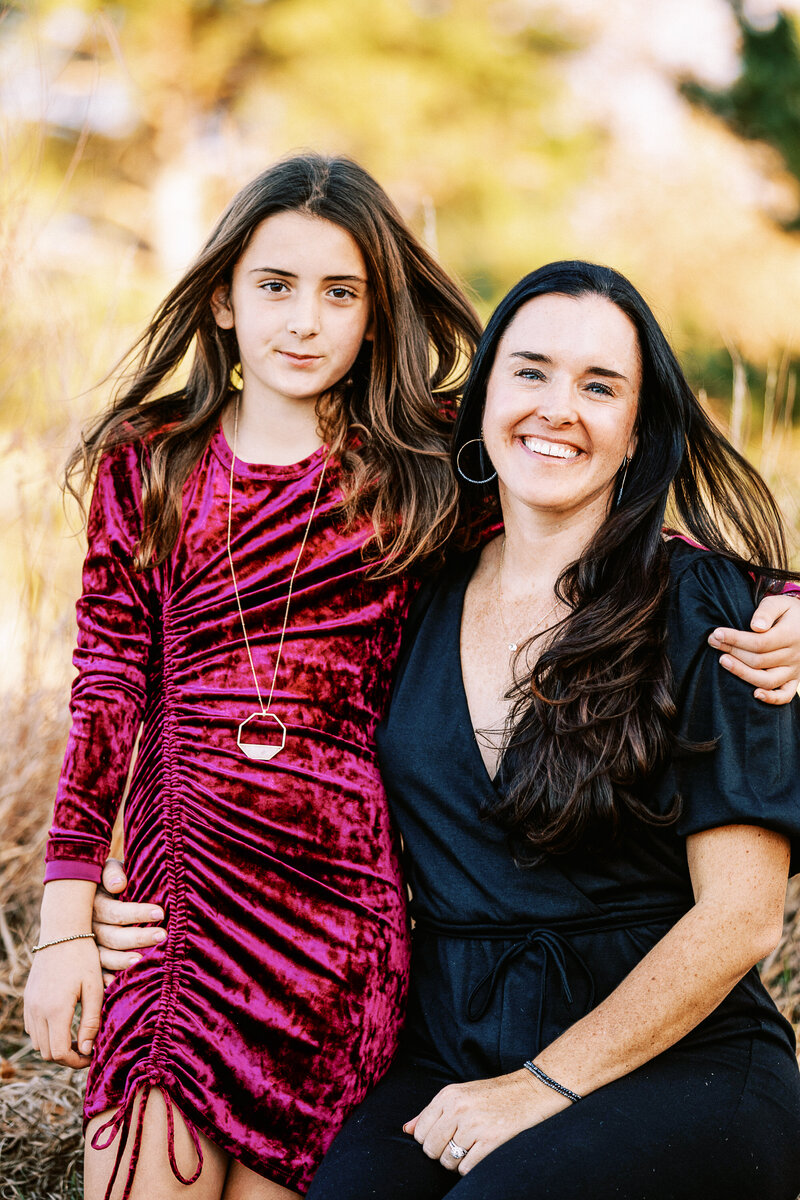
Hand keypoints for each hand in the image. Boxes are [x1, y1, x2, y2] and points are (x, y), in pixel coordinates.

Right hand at [24, 938, 102, 1067]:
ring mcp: (29, 1005)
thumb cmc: (84, 958)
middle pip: (47, 1052)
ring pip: (38, 1042)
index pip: (60, 1052)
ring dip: (55, 1046)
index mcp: (55, 1010)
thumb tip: (85, 1051)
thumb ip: (90, 1022)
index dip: (77, 1062)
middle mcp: (37, 1010)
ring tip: (77, 1038)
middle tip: (86, 1050)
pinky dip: (46, 1034)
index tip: (92, 1056)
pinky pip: (32, 1028)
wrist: (63, 933)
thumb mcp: (94, 989)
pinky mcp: (27, 999)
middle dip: (67, 1057)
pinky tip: (64, 1025)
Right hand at [93, 858, 165, 985]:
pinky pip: (95, 973)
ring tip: (143, 962)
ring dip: (124, 961)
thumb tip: (118, 884)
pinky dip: (105, 980)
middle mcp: (87, 928)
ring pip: (104, 957)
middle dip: (138, 938)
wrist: (80, 892)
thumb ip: (111, 872)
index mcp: (93, 904)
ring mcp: (85, 947)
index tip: (160, 913)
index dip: (137, 913)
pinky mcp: (87, 961)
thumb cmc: (104, 877)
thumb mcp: (104, 868)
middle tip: (163, 936)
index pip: (115, 912)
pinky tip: (118, 984)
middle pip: (112, 937)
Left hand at [402, 1070, 566, 1175]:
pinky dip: (468, 1168)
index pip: (420, 1131)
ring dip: (454, 1163)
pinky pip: (465, 1168)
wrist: (529, 1091)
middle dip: (440, 1154)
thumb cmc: (492, 1094)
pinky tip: (477, 1156)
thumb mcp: (458, 1094)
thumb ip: (431, 1112)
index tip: (441, 1138)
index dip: (428, 1140)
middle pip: (431, 1149)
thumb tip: (407, 1129)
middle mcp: (458, 1109)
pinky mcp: (490, 1140)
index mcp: (447, 1095)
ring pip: (447, 1161)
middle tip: (455, 1146)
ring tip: (468, 1150)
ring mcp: (474, 1125)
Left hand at [708, 593, 799, 703]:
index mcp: (791, 635)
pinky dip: (772, 699)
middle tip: (713, 642)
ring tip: (723, 661)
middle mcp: (794, 655)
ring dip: (742, 673)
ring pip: (768, 680)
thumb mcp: (780, 603)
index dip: (736, 640)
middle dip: (732, 651)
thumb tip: (755, 627)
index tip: (717, 633)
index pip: (759, 642)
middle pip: (759, 660)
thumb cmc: (788, 611)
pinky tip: (754, 694)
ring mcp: (794, 669)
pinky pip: (785, 695)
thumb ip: (767, 612)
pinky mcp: (794, 679)